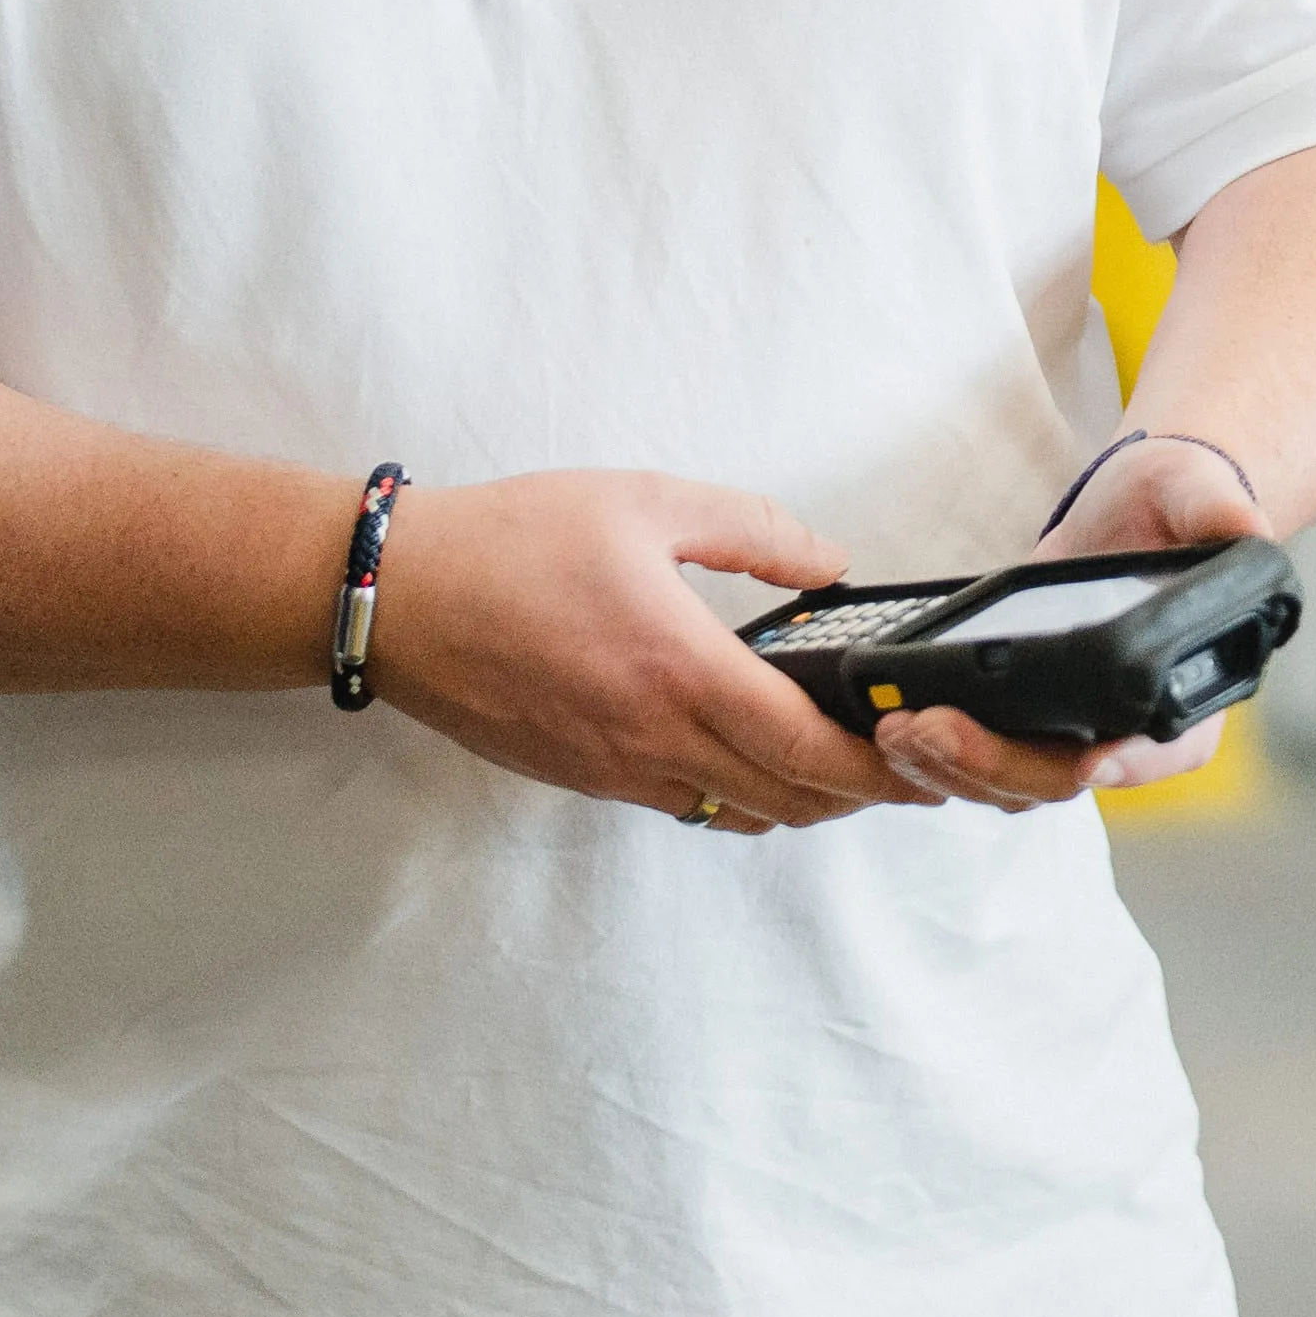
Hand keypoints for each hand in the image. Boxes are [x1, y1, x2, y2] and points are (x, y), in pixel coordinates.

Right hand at [364, 464, 947, 830]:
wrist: (394, 598)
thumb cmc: (508, 543)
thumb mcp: (645, 502)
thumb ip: (753, 531)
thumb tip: (829, 562)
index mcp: (679, 670)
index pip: (808, 748)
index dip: (879, 762)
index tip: (921, 746)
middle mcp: (652, 739)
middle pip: (790, 800)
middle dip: (857, 788)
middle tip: (899, 753)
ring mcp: (616, 770)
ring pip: (740, 815)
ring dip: (798, 797)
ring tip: (835, 754)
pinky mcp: (584, 778)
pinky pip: (685, 807)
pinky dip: (737, 795)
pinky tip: (748, 751)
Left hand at [875, 427, 1264, 810]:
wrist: (1134, 510)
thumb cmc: (1178, 506)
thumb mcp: (1201, 497)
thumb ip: (1220, 516)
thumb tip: (1246, 532)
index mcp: (1189, 697)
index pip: (1163, 751)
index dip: (1129, 763)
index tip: (1090, 757)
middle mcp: (1130, 734)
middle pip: (1063, 778)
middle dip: (994, 764)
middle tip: (929, 728)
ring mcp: (1070, 733)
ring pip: (1011, 783)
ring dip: (950, 767)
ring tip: (896, 729)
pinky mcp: (1022, 720)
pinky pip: (979, 758)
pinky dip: (934, 753)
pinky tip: (889, 724)